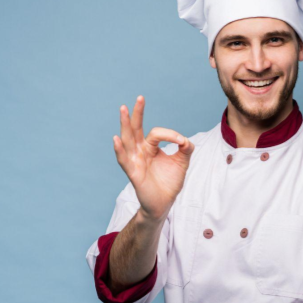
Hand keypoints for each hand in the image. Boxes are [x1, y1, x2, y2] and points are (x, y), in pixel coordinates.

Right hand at [113, 96, 194, 219]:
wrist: (164, 204)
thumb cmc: (169, 183)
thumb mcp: (181, 163)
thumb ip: (186, 149)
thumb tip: (186, 140)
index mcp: (150, 147)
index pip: (157, 133)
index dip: (170, 134)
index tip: (182, 142)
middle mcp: (140, 151)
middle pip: (136, 129)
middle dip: (138, 113)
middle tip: (140, 98)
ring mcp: (135, 161)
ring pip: (128, 140)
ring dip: (125, 124)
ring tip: (123, 109)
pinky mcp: (133, 173)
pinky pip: (124, 160)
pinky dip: (119, 150)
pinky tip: (116, 139)